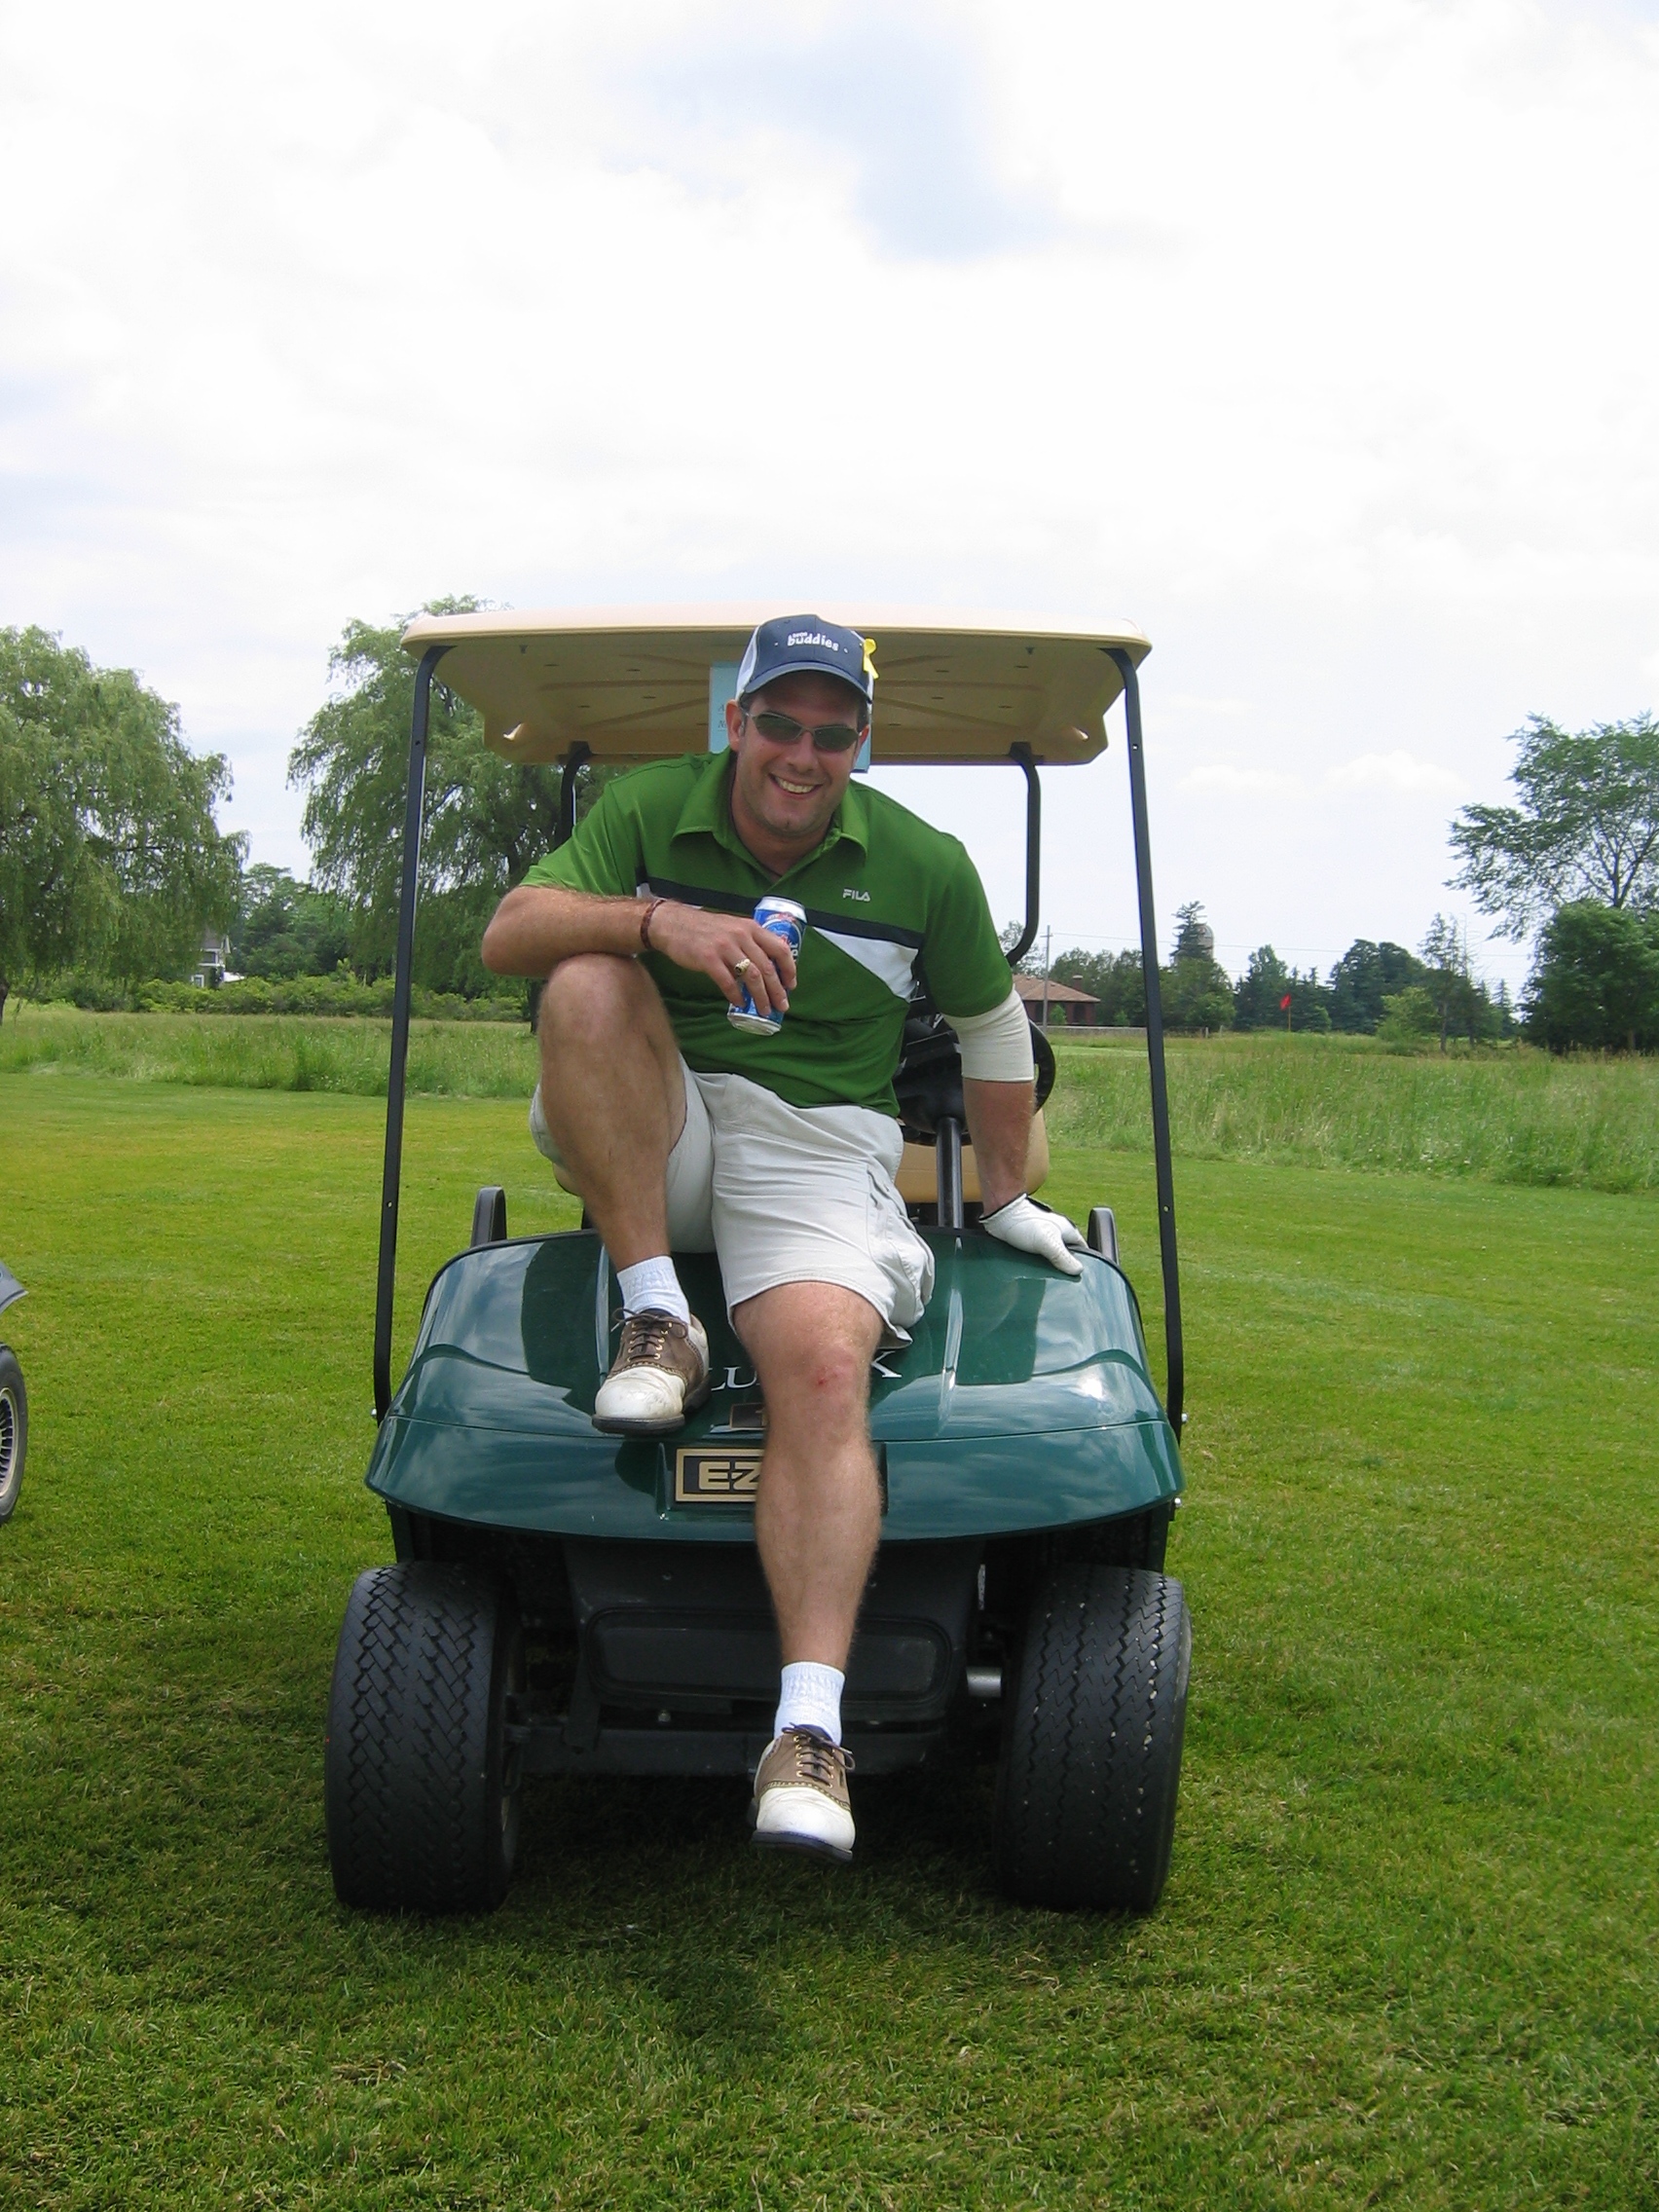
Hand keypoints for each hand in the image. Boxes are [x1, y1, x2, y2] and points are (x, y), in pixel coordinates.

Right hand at [648, 901, 797, 1015]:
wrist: (673, 924)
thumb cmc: (705, 928)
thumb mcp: (734, 927)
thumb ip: (751, 942)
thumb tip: (769, 966)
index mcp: (751, 927)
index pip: (780, 948)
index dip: (789, 969)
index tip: (791, 985)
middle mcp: (741, 935)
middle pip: (767, 967)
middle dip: (777, 991)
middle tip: (781, 1006)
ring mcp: (725, 947)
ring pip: (751, 976)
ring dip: (760, 997)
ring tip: (763, 1010)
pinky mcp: (708, 959)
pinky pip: (727, 982)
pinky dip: (735, 995)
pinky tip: (740, 1003)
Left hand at [981, 1194, 1087, 1276]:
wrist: (1000, 1214)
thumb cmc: (1024, 1222)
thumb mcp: (1048, 1242)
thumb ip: (1062, 1257)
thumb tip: (1078, 1270)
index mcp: (1067, 1230)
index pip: (1083, 1249)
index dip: (1085, 1262)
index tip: (1081, 1277)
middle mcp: (1057, 1233)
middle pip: (1068, 1255)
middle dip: (1065, 1267)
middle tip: (1063, 1281)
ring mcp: (1043, 1238)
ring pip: (1052, 1257)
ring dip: (1050, 1267)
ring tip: (1047, 1279)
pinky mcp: (1030, 1242)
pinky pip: (1038, 1257)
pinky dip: (1037, 1264)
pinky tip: (1034, 1272)